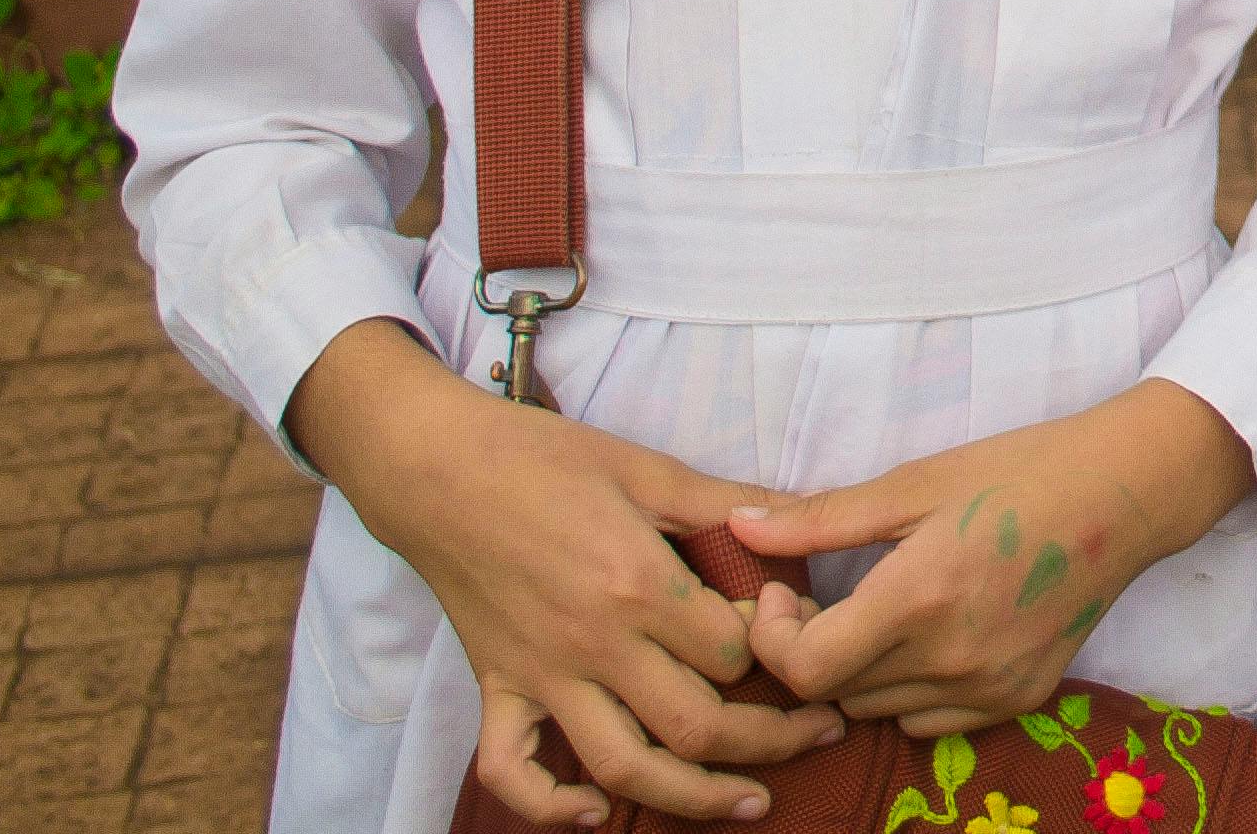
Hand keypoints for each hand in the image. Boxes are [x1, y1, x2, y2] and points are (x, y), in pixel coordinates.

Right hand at [286, 320, 842, 825]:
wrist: (436, 469)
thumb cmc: (543, 458)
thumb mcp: (647, 468)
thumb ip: (727, 502)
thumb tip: (797, 514)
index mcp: (639, 585)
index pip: (732, 650)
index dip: (776, 649)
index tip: (793, 638)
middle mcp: (594, 644)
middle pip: (696, 725)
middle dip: (772, 741)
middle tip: (820, 734)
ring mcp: (541, 675)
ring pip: (622, 766)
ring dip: (692, 797)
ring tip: (750, 802)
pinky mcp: (496, 688)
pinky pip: (513, 770)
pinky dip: (550, 807)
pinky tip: (598, 812)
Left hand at [728, 379, 1255, 732]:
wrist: (1128, 493)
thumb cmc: (1021, 471)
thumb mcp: (917, 482)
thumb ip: (821, 518)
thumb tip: (736, 528)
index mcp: (920, 597)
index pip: (804, 669)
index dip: (772, 638)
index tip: (783, 592)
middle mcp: (953, 658)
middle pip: (834, 693)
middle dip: (809, 649)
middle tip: (823, 596)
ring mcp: (990, 687)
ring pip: (878, 710)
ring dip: (858, 672)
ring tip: (877, 612)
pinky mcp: (1020, 699)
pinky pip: (930, 719)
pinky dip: (910, 689)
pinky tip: (928, 636)